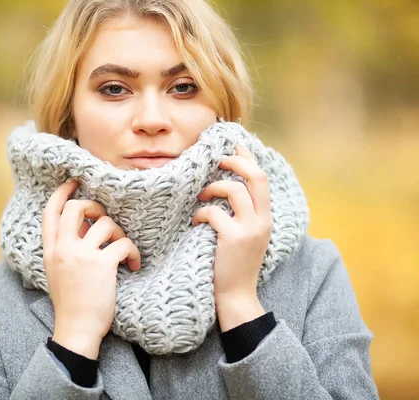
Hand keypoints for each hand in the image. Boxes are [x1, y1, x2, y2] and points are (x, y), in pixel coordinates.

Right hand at [42, 180, 140, 358]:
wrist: (76, 329)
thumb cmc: (71, 303)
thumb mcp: (56, 271)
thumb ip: (64, 248)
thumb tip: (85, 226)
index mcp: (50, 250)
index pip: (50, 212)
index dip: (61, 192)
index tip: (74, 182)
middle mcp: (63, 248)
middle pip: (75, 207)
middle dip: (94, 206)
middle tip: (104, 219)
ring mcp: (82, 255)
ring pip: (105, 223)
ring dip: (119, 234)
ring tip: (122, 250)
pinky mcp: (102, 265)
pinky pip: (123, 244)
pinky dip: (133, 253)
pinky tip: (133, 265)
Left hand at [192, 144, 271, 330]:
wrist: (235, 297)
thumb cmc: (233, 266)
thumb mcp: (246, 237)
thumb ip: (242, 214)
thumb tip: (226, 189)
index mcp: (266, 218)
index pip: (262, 178)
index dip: (248, 158)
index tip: (234, 145)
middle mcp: (262, 220)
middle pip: (255, 176)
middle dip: (235, 161)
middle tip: (217, 160)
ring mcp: (249, 229)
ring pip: (234, 189)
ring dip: (213, 187)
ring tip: (201, 197)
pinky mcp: (233, 238)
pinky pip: (214, 212)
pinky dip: (201, 213)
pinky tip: (195, 222)